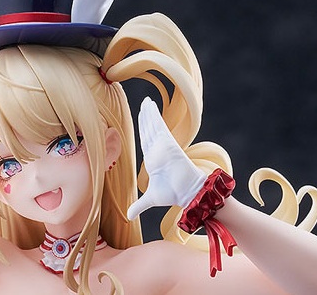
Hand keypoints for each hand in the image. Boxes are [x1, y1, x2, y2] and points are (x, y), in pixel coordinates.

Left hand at [127, 97, 206, 219]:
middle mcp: (157, 150)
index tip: (140, 117)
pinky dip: (155, 117)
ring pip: (154, 126)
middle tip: (143, 103)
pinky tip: (151, 107)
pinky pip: (160, 127)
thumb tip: (128, 216)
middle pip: (149, 129)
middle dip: (146, 116)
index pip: (145, 140)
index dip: (142, 128)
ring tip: (146, 101)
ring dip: (149, 113)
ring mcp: (163, 145)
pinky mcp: (169, 143)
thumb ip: (139, 205)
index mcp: (153, 158)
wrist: (188, 193)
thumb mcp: (151, 199)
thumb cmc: (173, 194)